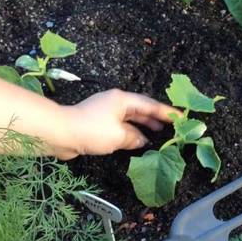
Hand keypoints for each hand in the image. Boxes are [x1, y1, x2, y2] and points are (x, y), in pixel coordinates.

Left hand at [61, 89, 177, 158]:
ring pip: (131, 117)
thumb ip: (135, 137)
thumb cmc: (91, 130)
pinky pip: (121, 125)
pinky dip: (131, 131)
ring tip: (157, 132)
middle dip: (156, 117)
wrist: (60, 133)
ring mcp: (106, 112)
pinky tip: (136, 140)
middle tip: (171, 125)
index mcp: (122, 100)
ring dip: (144, 125)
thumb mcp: (119, 136)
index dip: (166, 112)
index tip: (181, 117)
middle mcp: (115, 102)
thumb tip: (142, 140)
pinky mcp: (98, 122)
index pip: (150, 105)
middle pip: (141, 108)